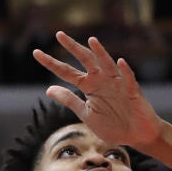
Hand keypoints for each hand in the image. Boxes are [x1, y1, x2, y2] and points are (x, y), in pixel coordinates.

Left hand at [33, 31, 163, 150]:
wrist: (136, 136)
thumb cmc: (113, 125)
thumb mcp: (86, 113)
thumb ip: (69, 100)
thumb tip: (48, 89)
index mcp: (88, 86)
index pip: (66, 72)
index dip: (51, 63)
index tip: (36, 53)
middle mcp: (101, 80)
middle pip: (85, 60)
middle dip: (73, 48)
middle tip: (59, 35)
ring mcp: (117, 84)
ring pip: (107, 64)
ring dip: (100, 53)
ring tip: (91, 41)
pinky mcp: (132, 91)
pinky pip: (128, 79)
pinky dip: (125, 71)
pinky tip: (120, 62)